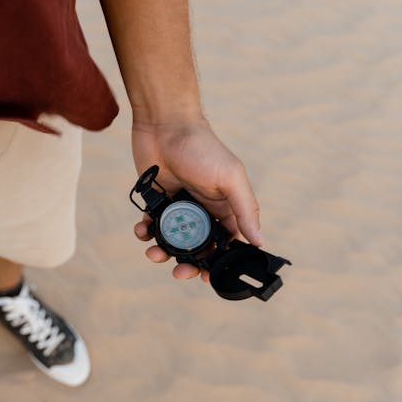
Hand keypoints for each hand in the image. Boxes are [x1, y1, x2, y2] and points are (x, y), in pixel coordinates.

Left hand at [131, 117, 261, 281]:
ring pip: (173, 239)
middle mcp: (204, 209)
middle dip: (189, 262)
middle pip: (198, 247)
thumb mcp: (230, 178)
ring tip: (153, 253)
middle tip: (179, 272)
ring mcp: (180, 206)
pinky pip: (152, 224)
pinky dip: (146, 231)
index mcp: (226, 207)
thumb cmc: (202, 147)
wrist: (164, 124)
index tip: (209, 278)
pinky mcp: (157, 199)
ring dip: (163, 251)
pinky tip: (142, 229)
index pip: (228, 243)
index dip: (220, 263)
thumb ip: (245, 209)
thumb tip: (260, 241)